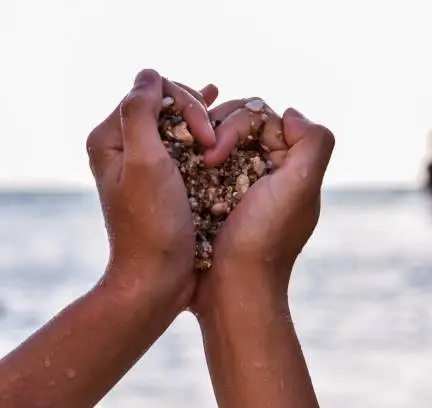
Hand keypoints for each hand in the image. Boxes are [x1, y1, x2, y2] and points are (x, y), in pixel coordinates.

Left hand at [86, 69, 219, 305]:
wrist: (159, 277)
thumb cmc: (153, 225)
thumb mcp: (145, 163)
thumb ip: (140, 112)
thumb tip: (150, 74)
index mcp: (111, 139)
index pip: (152, 93)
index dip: (185, 104)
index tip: (206, 136)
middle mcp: (126, 147)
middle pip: (165, 106)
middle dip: (196, 114)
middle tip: (215, 142)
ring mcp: (147, 164)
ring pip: (178, 124)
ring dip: (204, 122)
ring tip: (223, 121)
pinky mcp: (167, 180)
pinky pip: (185, 145)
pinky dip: (204, 135)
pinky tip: (219, 124)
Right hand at [189, 96, 334, 309]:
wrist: (232, 290)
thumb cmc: (263, 239)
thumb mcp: (300, 188)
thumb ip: (313, 143)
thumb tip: (291, 114)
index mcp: (290, 166)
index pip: (263, 118)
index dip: (237, 124)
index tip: (217, 152)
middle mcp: (268, 172)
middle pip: (239, 125)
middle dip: (218, 132)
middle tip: (204, 159)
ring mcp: (240, 185)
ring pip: (217, 142)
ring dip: (202, 146)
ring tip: (191, 165)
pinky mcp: (214, 199)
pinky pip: (201, 165)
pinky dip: (191, 163)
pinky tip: (182, 172)